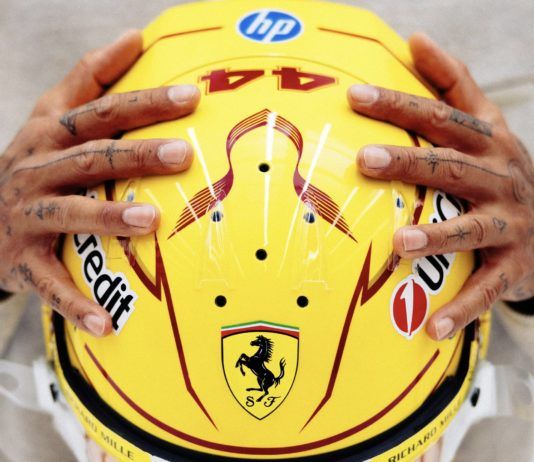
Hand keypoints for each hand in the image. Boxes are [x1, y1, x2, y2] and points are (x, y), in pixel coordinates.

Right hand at [0, 30, 199, 335]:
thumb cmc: (33, 162)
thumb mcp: (51, 114)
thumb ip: (90, 78)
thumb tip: (134, 37)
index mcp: (51, 133)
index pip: (103, 109)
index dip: (145, 100)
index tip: (192, 96)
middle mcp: (37, 169)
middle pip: (91, 157)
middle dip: (135, 156)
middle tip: (180, 155)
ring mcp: (27, 215)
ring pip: (69, 214)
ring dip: (107, 219)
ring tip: (149, 223)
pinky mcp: (21, 259)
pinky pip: (50, 285)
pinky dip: (77, 305)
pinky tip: (108, 324)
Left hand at [347, 33, 533, 340]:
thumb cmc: (501, 170)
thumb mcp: (486, 123)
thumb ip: (453, 84)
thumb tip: (415, 38)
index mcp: (489, 142)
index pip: (440, 116)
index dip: (399, 104)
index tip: (354, 95)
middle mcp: (501, 177)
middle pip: (452, 166)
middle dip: (410, 163)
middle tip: (366, 161)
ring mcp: (511, 222)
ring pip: (471, 228)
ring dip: (436, 237)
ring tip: (397, 243)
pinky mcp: (515, 264)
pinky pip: (487, 289)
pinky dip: (462, 309)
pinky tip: (431, 327)